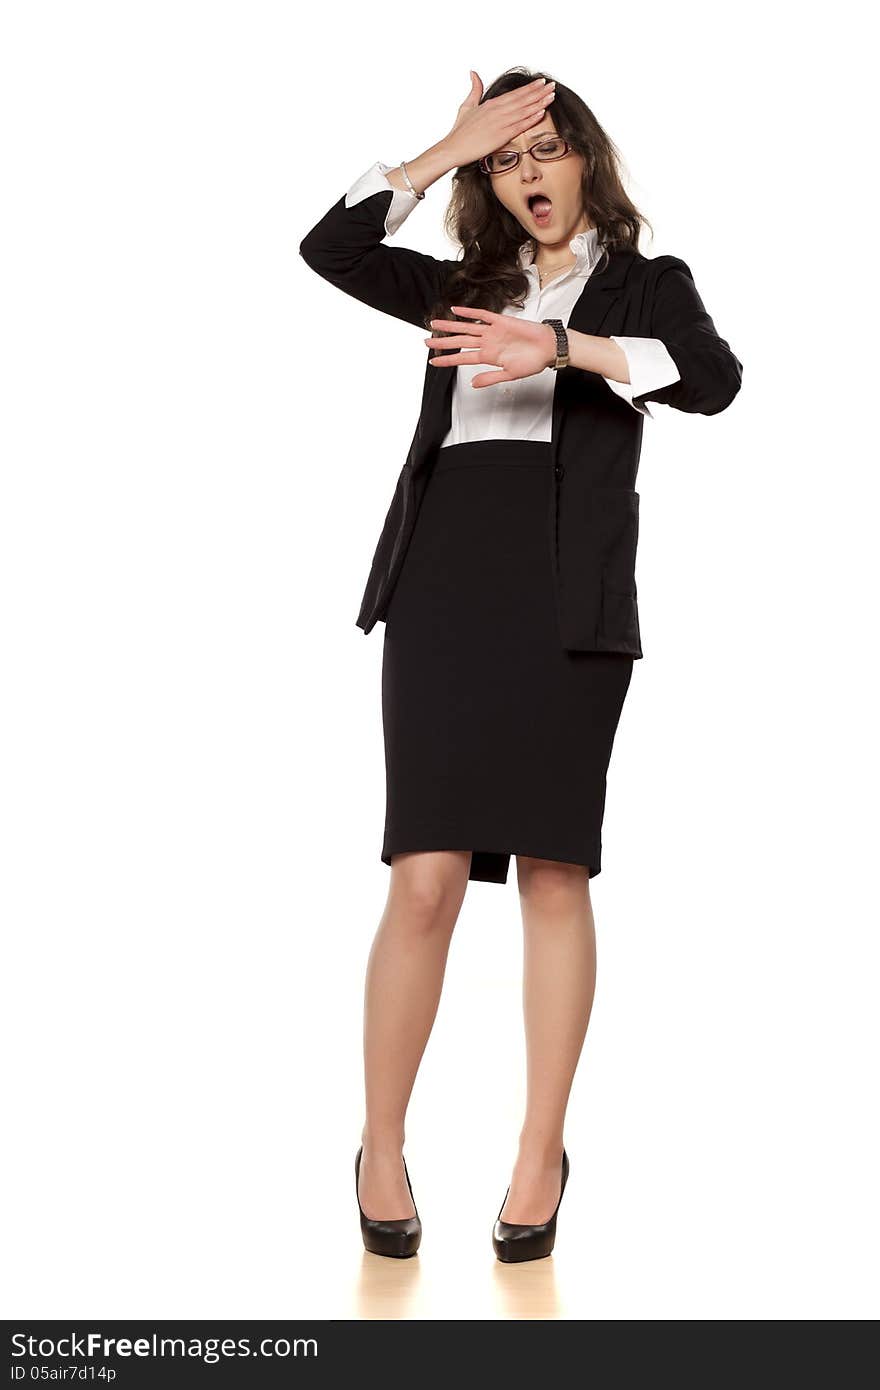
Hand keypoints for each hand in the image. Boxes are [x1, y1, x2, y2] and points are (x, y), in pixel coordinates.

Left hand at [425, 306, 556, 387]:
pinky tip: (456, 310)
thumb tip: (472, 384)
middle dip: (442, 341)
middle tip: (425, 341)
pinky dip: (469, 313)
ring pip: (466, 327)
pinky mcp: (501, 321)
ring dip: (450, 326)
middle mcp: (487, 343)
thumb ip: (490, 378)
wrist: (548, 348)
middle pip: (460, 341)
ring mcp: (493, 331)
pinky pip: (482, 315)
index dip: (447, 360)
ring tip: (434, 324)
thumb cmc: (533, 362)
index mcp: (489, 357)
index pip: (463, 358)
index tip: (432, 361)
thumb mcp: (510, 374)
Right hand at [439, 71, 555, 169]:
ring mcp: (500, 123)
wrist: (453, 148)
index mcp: (492, 104)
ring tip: (551, 97)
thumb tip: (473, 73)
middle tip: (553, 86)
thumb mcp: (467, 105)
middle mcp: (497, 110)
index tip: (541, 83)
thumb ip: (474, 89)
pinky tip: (541, 113)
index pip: (515, 94)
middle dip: (539, 92)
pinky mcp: (500, 136)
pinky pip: (519, 126)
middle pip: (522, 99)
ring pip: (523, 110)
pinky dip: (530, 119)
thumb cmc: (459, 131)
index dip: (530, 88)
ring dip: (539, 103)